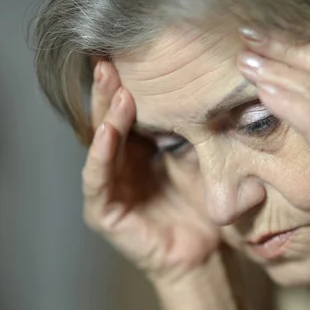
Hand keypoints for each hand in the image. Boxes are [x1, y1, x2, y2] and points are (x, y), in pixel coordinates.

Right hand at [82, 62, 220, 283]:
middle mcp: (119, 165)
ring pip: (100, 145)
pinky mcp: (103, 212)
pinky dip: (100, 155)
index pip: (127, 114)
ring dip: (106, 116)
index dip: (126, 86)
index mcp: (139, 152)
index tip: (129, 55)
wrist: (202, 255)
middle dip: (109, 91)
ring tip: (115, 88)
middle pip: (109, 122)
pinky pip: (97, 179)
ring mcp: (108, 188)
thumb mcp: (199, 162)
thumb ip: (194, 133)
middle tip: (110, 60)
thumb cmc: (201, 209)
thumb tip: (212, 92)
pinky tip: (107, 133)